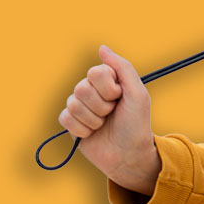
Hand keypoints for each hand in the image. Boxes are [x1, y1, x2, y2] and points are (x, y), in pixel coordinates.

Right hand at [58, 45, 160, 194]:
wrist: (129, 154)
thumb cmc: (136, 124)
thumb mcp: (138, 94)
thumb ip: (123, 68)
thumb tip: (102, 48)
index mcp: (109, 81)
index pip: (95, 72)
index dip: (108, 88)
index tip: (120, 97)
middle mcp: (93, 91)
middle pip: (82, 88)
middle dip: (101, 105)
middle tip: (113, 113)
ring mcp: (81, 106)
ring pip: (73, 104)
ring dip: (93, 119)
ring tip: (104, 125)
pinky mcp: (72, 123)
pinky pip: (65, 118)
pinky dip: (82, 129)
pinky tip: (92, 133)